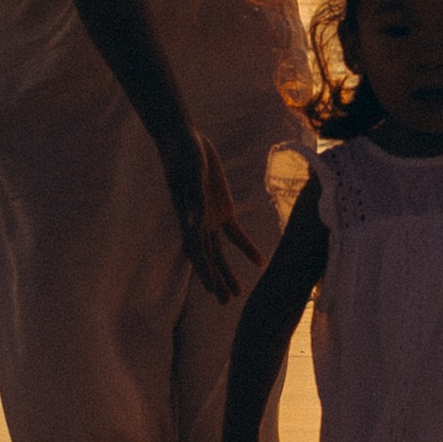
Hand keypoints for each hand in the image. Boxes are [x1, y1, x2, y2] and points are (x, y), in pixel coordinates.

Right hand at [164, 129, 263, 303]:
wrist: (184, 139)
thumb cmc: (183, 153)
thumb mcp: (190, 173)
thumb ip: (193, 197)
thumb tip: (193, 222)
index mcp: (188, 217)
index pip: (196, 250)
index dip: (204, 270)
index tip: (211, 289)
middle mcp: (199, 223)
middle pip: (209, 257)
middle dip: (216, 279)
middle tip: (225, 302)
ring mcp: (211, 217)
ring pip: (221, 252)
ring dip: (228, 272)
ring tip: (237, 294)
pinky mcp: (224, 208)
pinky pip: (236, 234)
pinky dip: (247, 248)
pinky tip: (259, 263)